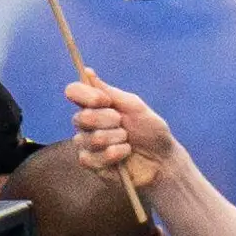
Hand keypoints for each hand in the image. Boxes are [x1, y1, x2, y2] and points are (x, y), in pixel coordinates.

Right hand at [69, 76, 185, 195]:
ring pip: (92, 138)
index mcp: (95, 104)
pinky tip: (124, 155)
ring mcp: (86, 143)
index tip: (106, 101)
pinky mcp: (90, 163)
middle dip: (109, 120)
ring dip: (117, 139)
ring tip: (127, 142)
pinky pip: (93, 157)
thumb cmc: (150, 130)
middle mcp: (86, 122)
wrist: (162, 160)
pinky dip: (116, 154)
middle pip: (82, 116)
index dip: (87, 96)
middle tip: (124, 126)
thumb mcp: (134, 106)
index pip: (74, 91)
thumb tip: (87, 71)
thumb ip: (110, 91)